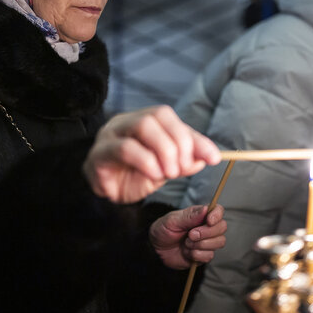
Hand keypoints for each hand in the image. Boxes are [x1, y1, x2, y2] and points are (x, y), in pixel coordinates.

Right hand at [83, 106, 219, 202]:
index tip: (213, 158)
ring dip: (164, 150)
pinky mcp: (99, 153)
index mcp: (144, 120)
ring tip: (170, 173)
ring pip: (142, 125)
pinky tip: (154, 175)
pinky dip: (146, 161)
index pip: (171, 118)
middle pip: (158, 115)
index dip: (195, 137)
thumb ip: (185, 161)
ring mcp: (111, 134)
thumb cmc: (135, 176)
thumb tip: (207, 157)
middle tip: (182, 168)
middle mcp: (127, 121)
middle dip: (179, 143)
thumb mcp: (166, 168)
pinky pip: (124, 148)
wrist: (107, 197)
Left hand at [149, 204, 226, 269]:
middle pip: (222, 227)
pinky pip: (209, 256)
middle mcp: (207, 227)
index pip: (218, 210)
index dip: (217, 215)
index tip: (209, 221)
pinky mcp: (203, 255)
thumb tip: (206, 208)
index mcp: (200, 215)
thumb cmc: (163, 230)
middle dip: (206, 233)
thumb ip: (189, 216)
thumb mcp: (172, 221)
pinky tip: (186, 252)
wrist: (155, 250)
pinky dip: (196, 255)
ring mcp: (206, 241)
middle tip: (190, 235)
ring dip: (200, 244)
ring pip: (219, 242)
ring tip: (186, 243)